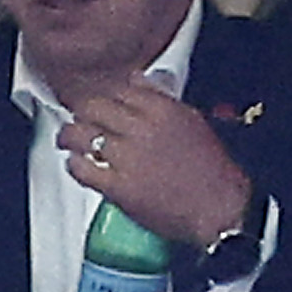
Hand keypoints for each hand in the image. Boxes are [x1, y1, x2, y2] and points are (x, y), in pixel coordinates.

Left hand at [55, 80, 253, 247]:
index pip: (120, 90)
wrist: (222, 210)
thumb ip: (161, 100)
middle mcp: (143, 130)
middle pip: (93, 107)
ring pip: (81, 135)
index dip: (106, 97)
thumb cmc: (214, 171)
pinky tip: (77, 165)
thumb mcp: (193, 122)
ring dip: (70, 136)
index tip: (102, 104)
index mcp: (164, 111)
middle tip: (80, 120)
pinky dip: (74, 165)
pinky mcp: (118, 187)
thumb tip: (137, 81)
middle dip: (82, 113)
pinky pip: (82, 169)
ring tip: (69, 140)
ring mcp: (128, 158)